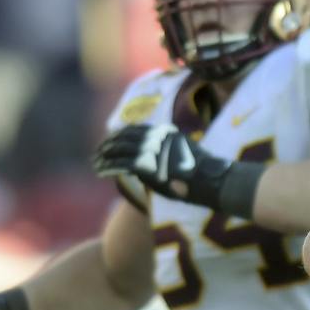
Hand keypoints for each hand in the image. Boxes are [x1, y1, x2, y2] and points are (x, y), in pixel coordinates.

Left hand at [93, 124, 235, 209]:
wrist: (213, 180)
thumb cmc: (205, 173)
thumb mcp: (188, 153)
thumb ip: (170, 151)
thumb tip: (159, 159)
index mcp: (165, 132)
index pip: (136, 129)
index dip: (120, 135)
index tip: (112, 140)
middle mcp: (155, 137)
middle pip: (123, 137)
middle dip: (108, 144)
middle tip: (99, 151)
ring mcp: (150, 150)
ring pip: (117, 149)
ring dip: (104, 156)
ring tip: (96, 162)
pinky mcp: (145, 165)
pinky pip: (119, 164)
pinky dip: (107, 167)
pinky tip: (100, 171)